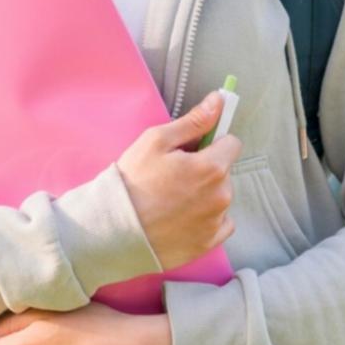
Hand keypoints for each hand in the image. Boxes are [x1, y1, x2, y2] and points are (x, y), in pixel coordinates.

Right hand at [116, 90, 238, 270]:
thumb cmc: (132, 181)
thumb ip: (193, 121)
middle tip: (175, 176)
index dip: (212, 143)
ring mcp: (216, 222)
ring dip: (206, 194)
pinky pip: (220, 224)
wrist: (112, 230)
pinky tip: (183, 218)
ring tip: (173, 199)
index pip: (232, 143)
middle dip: (206, 169)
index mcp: (212, 167)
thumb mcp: (156, 141)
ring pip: (221, 197)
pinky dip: (207, 219)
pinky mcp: (207, 243)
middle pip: (225, 171)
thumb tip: (219, 100)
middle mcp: (222, 195)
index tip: (192, 150)